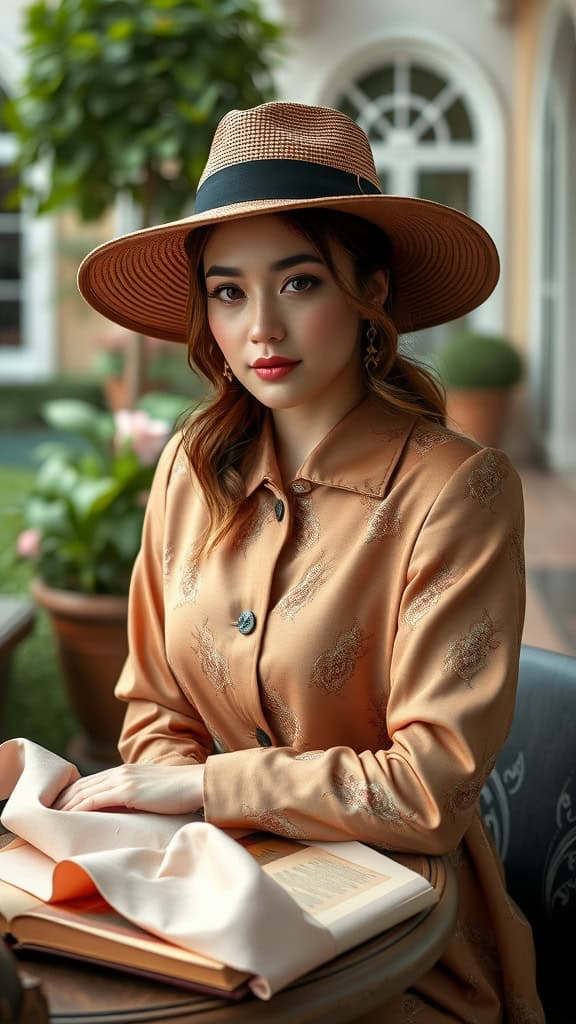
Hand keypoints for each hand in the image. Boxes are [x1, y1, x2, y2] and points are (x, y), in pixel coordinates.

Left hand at [51, 762, 204, 814]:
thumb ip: (134, 798)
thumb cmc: (179, 794)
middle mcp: (120, 772)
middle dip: (60, 799)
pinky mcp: (128, 790)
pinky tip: (67, 818)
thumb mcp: (151, 794)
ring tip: (49, 819)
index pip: (88, 782)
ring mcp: (123, 779)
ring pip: (83, 792)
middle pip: (80, 785)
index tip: (56, 808)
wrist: (197, 784)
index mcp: (125, 771)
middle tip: (43, 815)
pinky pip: (95, 800)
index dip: (69, 794)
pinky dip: (77, 808)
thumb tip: (120, 816)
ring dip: (64, 806)